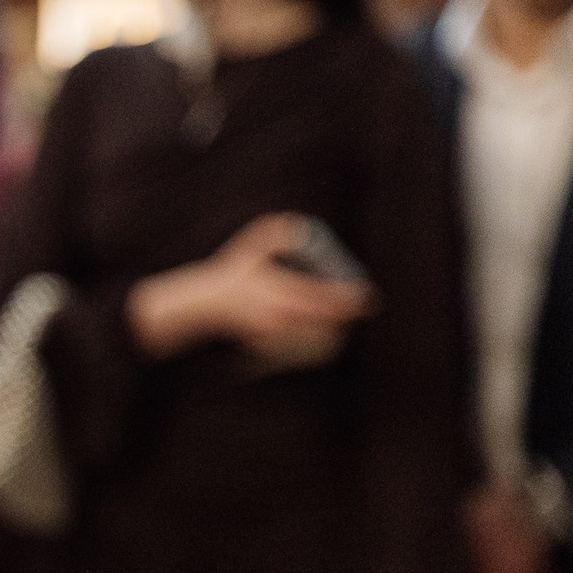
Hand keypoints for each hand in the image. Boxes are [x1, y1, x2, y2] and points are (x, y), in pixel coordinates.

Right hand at [127, 213, 369, 361]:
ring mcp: (272, 333)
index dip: (347, 298)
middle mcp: (277, 315)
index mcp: (276, 290)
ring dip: (332, 330)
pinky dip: (312, 340)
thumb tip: (301, 226)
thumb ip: (275, 234)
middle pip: (324, 320)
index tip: (367, 295)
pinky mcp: (266, 345)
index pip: (321, 296)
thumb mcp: (250, 248)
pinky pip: (297, 346)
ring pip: (314, 337)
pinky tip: (321, 332)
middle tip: (360, 306)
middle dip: (345, 315)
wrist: (204, 304)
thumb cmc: (229, 274)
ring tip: (343, 320)